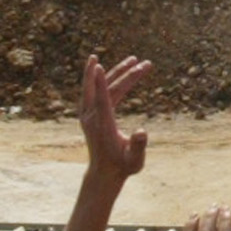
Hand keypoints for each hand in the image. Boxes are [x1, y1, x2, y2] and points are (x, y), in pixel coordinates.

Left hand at [78, 54, 151, 181]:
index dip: (100, 83)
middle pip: (105, 90)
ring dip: (115, 72)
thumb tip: (142, 132)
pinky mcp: (88, 113)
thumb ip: (138, 147)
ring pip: (98, 87)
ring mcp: (88, 114)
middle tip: (143, 63)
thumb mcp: (134, 161)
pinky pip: (94, 90)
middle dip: (124, 74)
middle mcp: (92, 117)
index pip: (101, 101)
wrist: (104, 172)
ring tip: (133, 59)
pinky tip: (105, 66)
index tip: (99, 66)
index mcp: (102, 126)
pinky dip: (101, 78)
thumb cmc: (123, 166)